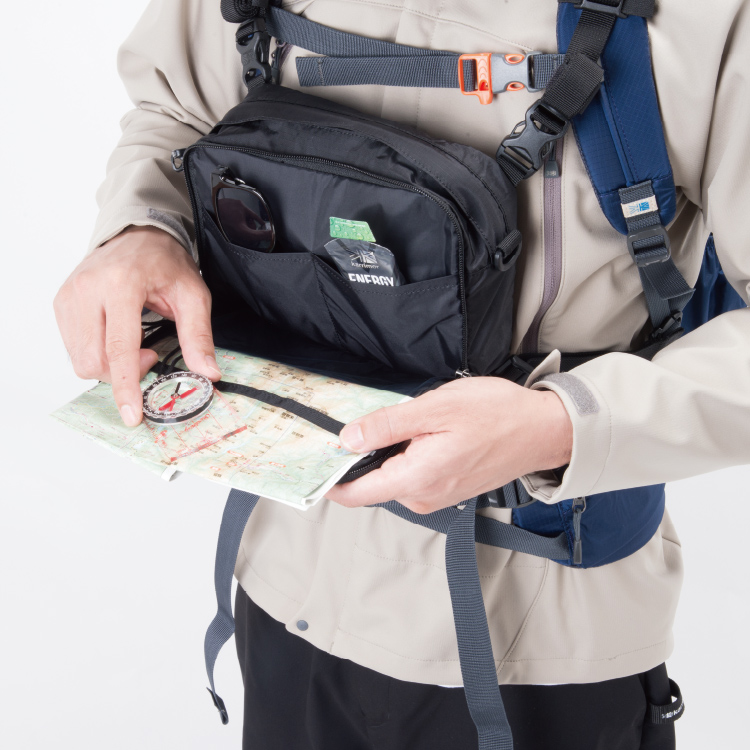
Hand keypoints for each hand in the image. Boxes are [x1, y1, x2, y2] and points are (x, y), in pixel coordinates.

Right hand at [54, 226, 220, 425]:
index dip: (126, 386)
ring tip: (134, 344)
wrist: (138, 234)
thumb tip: (208, 373)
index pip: (118, 348)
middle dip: (124, 375)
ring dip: (110, 367)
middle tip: (150, 356)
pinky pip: (74, 348)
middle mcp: (88, 289)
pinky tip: (117, 338)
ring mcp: (70, 296)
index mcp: (121, 284)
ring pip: (80, 359)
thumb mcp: (193, 295)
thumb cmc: (165, 263)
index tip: (132, 414)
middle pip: (95, 361)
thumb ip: (199, 336)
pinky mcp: (62, 303)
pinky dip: (97, 354)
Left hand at [325, 377, 572, 513]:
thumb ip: (387, 426)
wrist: (542, 431)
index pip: (355, 495)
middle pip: (372, 482)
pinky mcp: (447, 490)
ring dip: (390, 452)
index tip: (315, 460)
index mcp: (415, 479)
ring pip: (393, 476)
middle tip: (371, 419)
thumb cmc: (496, 415)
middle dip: (364, 455)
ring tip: (411, 421)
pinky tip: (426, 432)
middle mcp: (422, 497)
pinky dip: (408, 455)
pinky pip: (413, 475)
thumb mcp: (435, 408)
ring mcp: (436, 496)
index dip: (330, 479)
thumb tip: (348, 439)